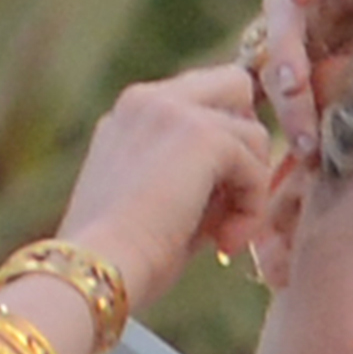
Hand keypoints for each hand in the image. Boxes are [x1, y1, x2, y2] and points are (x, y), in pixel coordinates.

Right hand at [54, 68, 276, 314]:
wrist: (97, 268)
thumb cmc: (121, 261)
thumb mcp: (158, 207)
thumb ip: (195, 182)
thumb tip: (242, 185)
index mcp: (131, 115)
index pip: (200, 100)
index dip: (222, 147)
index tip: (214, 209)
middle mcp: (149, 99)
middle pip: (234, 85)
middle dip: (248, 145)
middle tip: (234, 205)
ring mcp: (173, 109)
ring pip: (251, 131)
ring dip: (251, 190)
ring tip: (224, 238)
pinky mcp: (200, 134)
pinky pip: (255, 162)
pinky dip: (253, 207)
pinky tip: (225, 243)